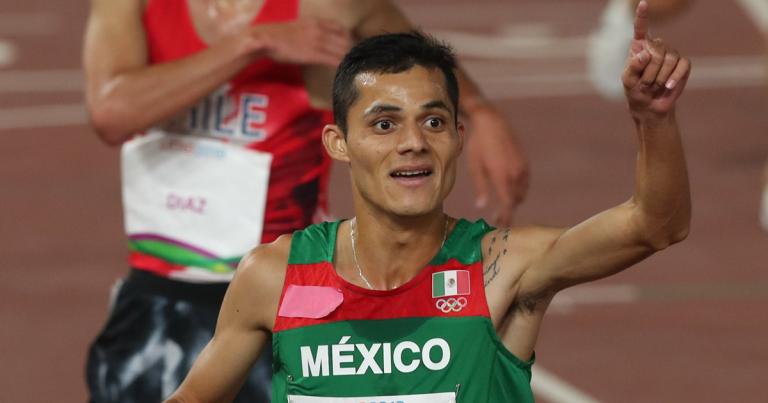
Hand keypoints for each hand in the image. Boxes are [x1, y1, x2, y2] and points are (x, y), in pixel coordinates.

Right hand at [250, 18, 351, 66]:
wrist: (266, 39)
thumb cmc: (280, 36)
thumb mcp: (300, 27)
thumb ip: (313, 31)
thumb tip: (322, 38)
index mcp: (316, 21)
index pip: (340, 28)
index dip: (350, 37)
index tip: (353, 46)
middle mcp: (320, 30)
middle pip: (345, 39)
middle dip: (353, 49)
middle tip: (359, 59)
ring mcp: (317, 42)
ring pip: (342, 49)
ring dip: (350, 58)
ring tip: (356, 65)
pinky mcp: (313, 54)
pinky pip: (333, 60)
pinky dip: (341, 64)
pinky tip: (346, 69)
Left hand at [466, 106, 528, 226]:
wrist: (491, 121)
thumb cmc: (478, 144)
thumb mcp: (475, 167)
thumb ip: (480, 188)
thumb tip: (481, 207)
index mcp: (502, 176)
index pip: (508, 204)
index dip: (506, 217)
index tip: (501, 225)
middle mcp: (515, 173)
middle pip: (516, 200)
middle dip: (509, 210)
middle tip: (499, 218)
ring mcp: (522, 167)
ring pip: (522, 192)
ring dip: (514, 200)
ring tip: (504, 206)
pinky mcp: (524, 161)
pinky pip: (525, 182)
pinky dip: (519, 190)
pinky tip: (510, 190)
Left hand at [623, 1, 690, 118]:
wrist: (650, 105)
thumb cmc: (635, 90)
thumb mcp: (627, 80)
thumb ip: (633, 67)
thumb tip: (645, 54)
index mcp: (640, 47)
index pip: (641, 28)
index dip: (642, 16)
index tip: (643, 3)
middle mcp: (657, 46)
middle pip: (657, 51)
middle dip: (650, 72)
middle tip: (645, 84)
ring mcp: (671, 53)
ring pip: (669, 59)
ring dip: (660, 78)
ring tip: (654, 86)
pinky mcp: (683, 64)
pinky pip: (682, 66)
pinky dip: (674, 78)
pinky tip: (668, 86)